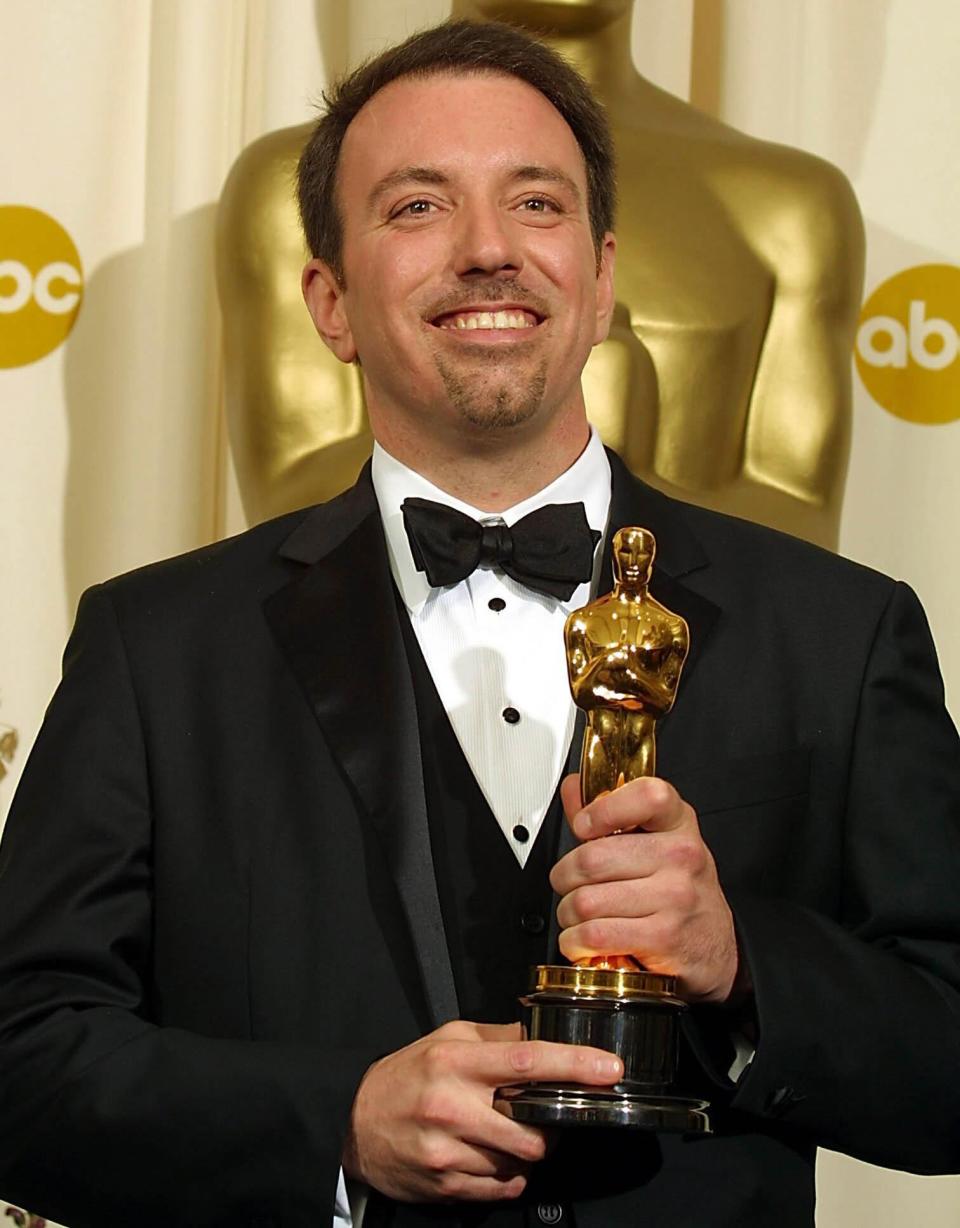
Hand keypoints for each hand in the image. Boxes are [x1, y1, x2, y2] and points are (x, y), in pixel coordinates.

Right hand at [342, 1019, 622, 1202]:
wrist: (356, 1123)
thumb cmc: (406, 1076)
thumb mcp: (448, 1040)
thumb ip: (498, 1038)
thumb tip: (544, 1032)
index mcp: (456, 1063)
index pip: (526, 1061)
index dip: (574, 1064)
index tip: (609, 1068)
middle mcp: (452, 1107)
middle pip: (532, 1129)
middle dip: (552, 1127)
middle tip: (549, 1115)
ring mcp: (448, 1151)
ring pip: (521, 1163)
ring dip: (528, 1152)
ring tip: (510, 1134)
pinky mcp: (446, 1185)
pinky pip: (503, 1188)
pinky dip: (511, 1175)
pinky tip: (494, 1157)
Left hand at [550, 774, 739, 1003]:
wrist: (712, 946)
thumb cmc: (678, 890)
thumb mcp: (655, 842)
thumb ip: (609, 815)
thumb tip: (573, 789)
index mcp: (678, 824)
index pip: (647, 796)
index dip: (603, 808)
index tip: (584, 826)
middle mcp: (681, 857)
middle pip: (592, 858)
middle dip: (564, 876)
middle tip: (568, 884)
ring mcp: (675, 897)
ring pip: (587, 900)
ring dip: (568, 912)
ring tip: (577, 914)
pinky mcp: (663, 937)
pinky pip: (594, 934)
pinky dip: (575, 940)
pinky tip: (582, 938)